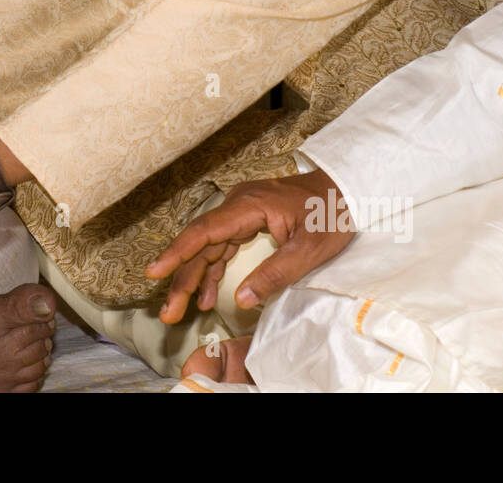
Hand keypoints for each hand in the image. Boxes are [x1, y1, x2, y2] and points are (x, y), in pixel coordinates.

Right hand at [145, 169, 354, 323]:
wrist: (347, 191)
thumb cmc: (330, 215)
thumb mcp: (308, 250)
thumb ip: (274, 274)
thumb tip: (240, 299)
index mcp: (249, 205)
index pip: (204, 232)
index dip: (177, 253)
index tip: (155, 272)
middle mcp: (239, 205)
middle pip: (200, 243)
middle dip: (181, 278)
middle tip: (168, 311)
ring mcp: (242, 212)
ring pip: (208, 247)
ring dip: (192, 278)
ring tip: (178, 310)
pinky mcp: (248, 221)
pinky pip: (222, 247)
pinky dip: (212, 271)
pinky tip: (204, 296)